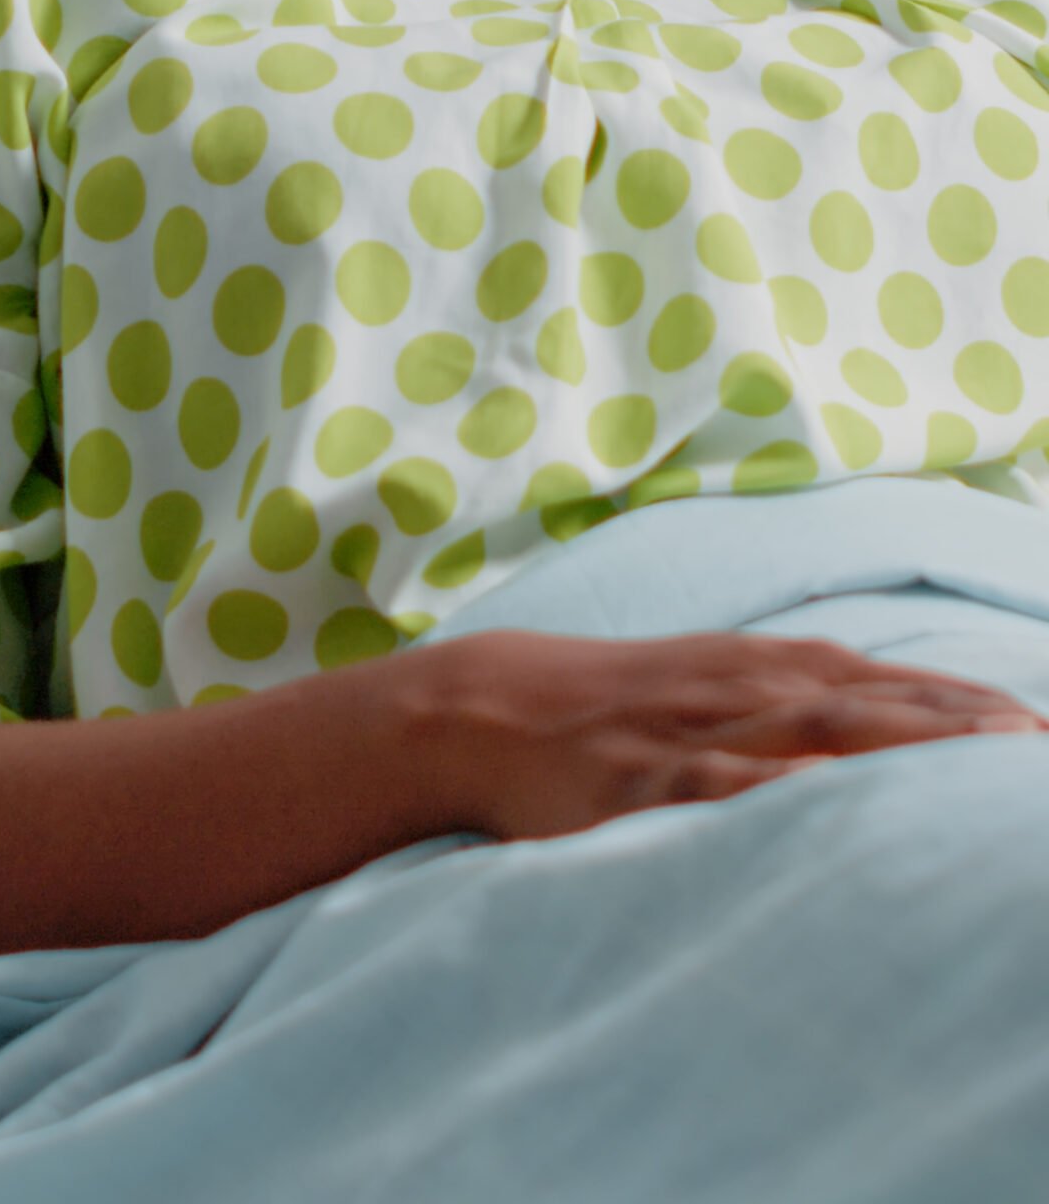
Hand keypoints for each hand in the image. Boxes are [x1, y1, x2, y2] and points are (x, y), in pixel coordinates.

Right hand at [420, 627, 1048, 841]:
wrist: (484, 705)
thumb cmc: (617, 706)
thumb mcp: (713, 687)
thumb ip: (796, 702)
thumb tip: (898, 727)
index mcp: (759, 668)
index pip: (886, 683)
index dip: (965, 706)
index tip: (1041, 730)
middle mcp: (738, 690)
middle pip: (868, 704)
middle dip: (957, 727)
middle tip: (1038, 747)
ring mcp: (688, 734)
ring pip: (808, 737)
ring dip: (897, 747)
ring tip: (974, 767)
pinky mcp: (637, 782)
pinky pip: (714, 790)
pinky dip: (772, 794)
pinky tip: (822, 809)